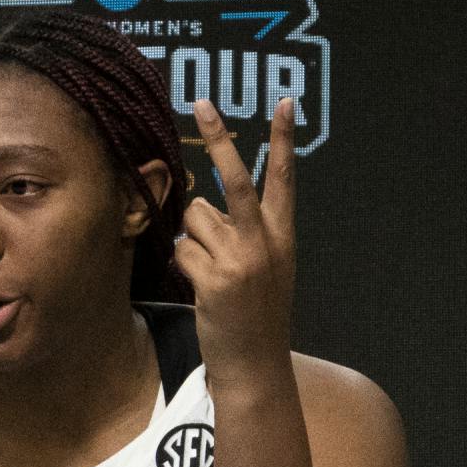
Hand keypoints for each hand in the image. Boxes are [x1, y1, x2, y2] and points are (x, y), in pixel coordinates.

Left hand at [175, 97, 296, 390]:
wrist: (255, 365)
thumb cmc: (254, 314)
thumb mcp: (263, 268)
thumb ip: (240, 233)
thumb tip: (200, 205)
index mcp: (283, 236)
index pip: (284, 178)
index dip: (282, 139)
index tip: (284, 102)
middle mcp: (266, 241)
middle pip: (237, 178)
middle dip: (218, 137)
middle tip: (200, 101)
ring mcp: (242, 259)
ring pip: (196, 219)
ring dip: (191, 241)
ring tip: (210, 274)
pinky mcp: (217, 278)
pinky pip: (182, 251)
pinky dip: (183, 267)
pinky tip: (201, 291)